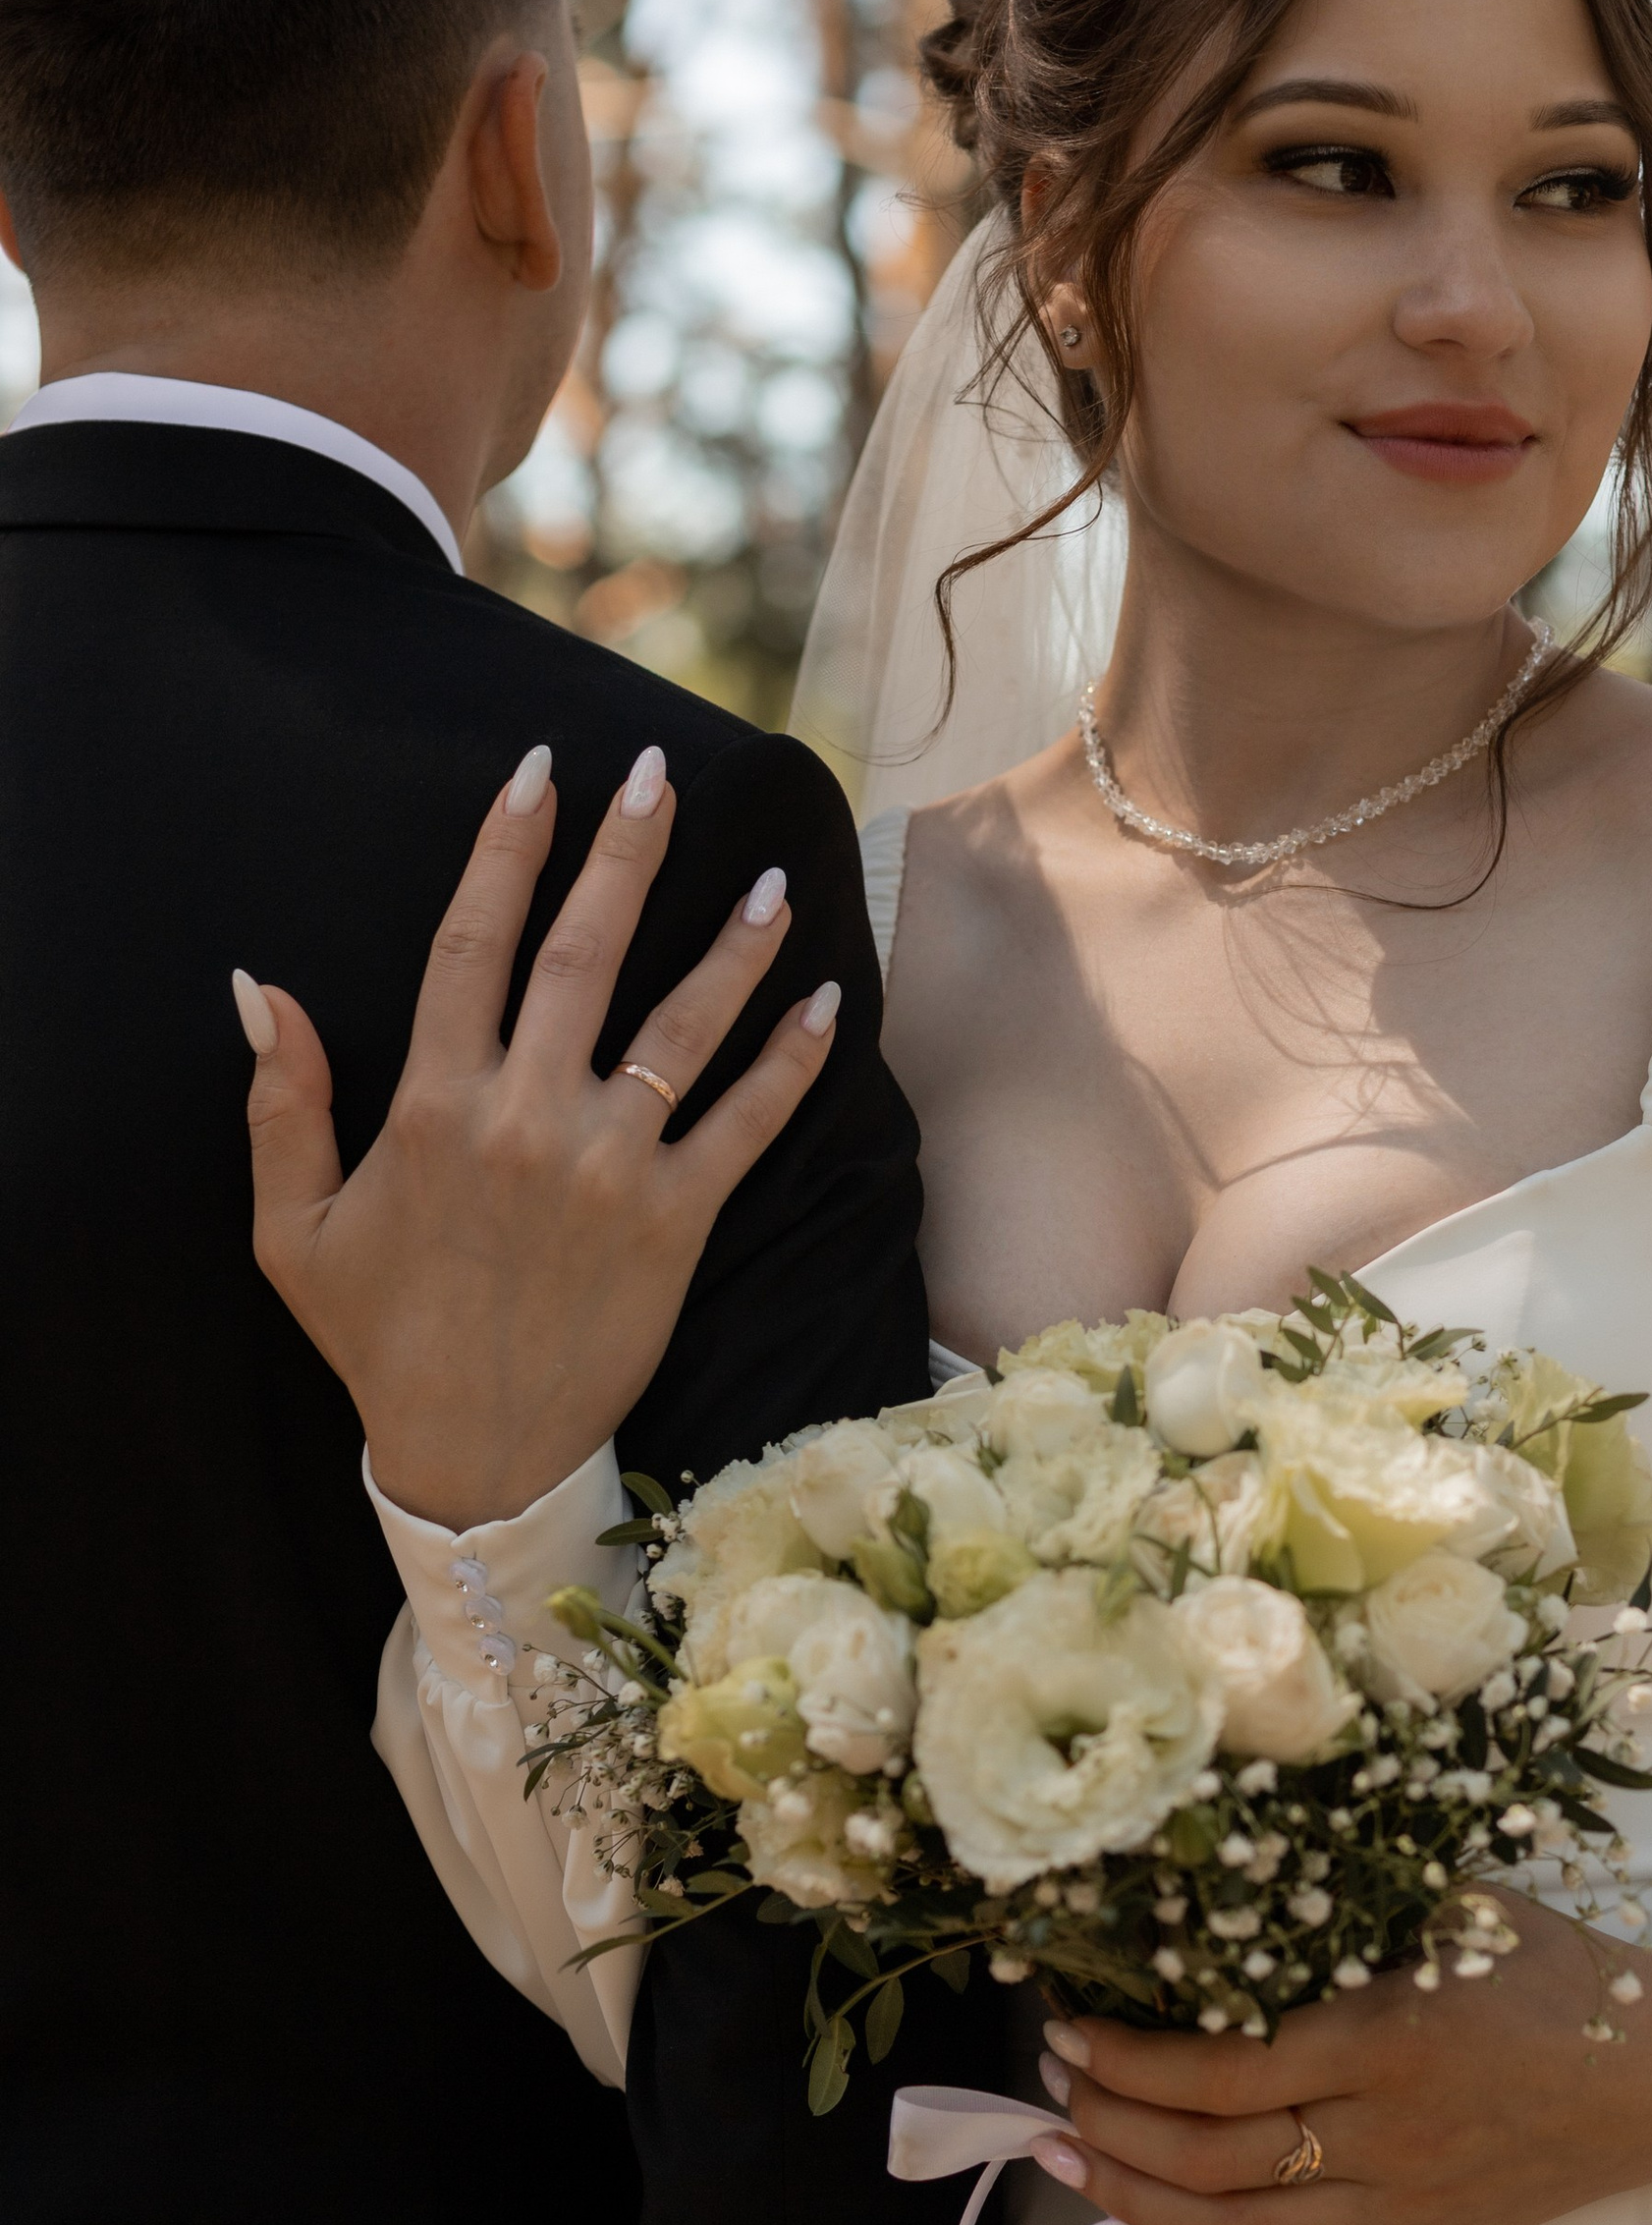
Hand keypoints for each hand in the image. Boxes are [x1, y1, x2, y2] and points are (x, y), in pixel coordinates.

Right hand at [235, 738, 841, 1525]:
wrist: (472, 1452)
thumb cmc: (379, 1336)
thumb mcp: (294, 1228)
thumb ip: (281, 1104)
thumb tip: (255, 987)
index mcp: (433, 1106)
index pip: (471, 945)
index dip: (506, 851)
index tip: (538, 775)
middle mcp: (526, 1119)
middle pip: (583, 954)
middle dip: (622, 853)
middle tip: (656, 772)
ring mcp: (609, 1168)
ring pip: (681, 1026)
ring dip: (732, 944)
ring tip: (771, 877)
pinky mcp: (676, 1222)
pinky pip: (746, 1123)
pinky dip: (791, 1060)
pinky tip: (824, 1001)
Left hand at [1034, 1892, 1651, 2224]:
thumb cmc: (1553, 1974)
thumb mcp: (1456, 1910)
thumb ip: (1350, 1912)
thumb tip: (1217, 1887)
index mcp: (1390, 2041)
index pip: (1226, 2072)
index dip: (1130, 2059)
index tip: (1069, 2024)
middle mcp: (1383, 2138)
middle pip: (1209, 2161)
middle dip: (1110, 2124)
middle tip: (1050, 2085)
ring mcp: (1393, 2206)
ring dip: (1127, 2204)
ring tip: (1058, 2161)